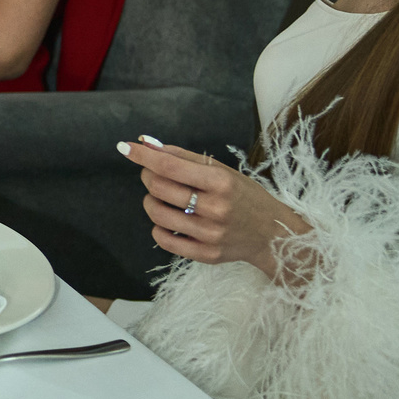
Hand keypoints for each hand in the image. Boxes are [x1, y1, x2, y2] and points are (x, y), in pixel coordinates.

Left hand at [117, 137, 310, 276]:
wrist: (273, 235)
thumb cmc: (244, 196)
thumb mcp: (221, 170)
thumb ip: (183, 157)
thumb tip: (146, 144)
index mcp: (221, 182)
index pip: (170, 166)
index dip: (143, 156)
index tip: (124, 147)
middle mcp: (216, 208)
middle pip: (159, 188)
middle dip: (148, 176)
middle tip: (153, 173)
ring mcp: (210, 234)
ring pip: (156, 214)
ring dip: (150, 201)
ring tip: (160, 197)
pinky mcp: (206, 255)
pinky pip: (163, 240)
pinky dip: (158, 227)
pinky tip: (169, 219)